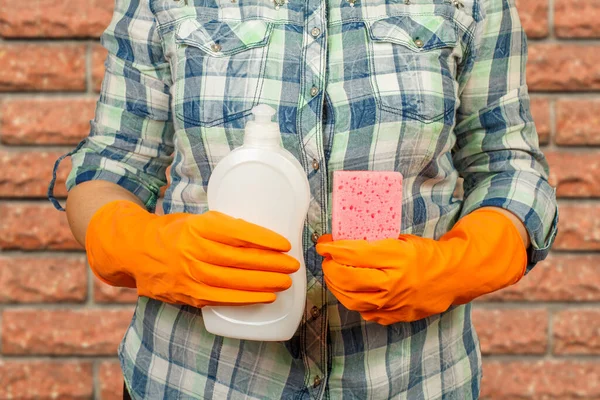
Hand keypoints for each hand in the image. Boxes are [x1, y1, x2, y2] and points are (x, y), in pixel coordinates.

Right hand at [85, 200, 298, 307]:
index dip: (263, 239)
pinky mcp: (188, 294)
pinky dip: (245, 299)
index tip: (284, 244)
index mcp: (198, 226)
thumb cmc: (174, 231)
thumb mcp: (197, 219)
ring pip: (232, 281)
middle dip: (270, 264)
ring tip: (284, 283)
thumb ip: (224, 227)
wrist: (136, 249)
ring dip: (262, 283)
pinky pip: (221, 299)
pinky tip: (264, 297)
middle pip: (238, 260)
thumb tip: (260, 237)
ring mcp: (189, 275)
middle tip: (292, 266)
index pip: (237, 233)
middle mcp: (193, 250)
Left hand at [316, 208, 526, 323]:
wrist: (455, 276)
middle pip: (347, 278)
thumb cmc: (428, 254)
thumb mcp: (402, 239)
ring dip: (336, 286)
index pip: (354, 253)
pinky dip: (353, 301)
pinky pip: (364, 311)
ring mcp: (393, 302)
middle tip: (327, 260)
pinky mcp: (395, 316)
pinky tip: (351, 291)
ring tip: (334, 275)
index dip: (333, 249)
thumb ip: (375, 243)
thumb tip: (345, 243)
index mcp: (396, 257)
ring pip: (351, 299)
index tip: (323, 244)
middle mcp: (394, 282)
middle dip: (330, 268)